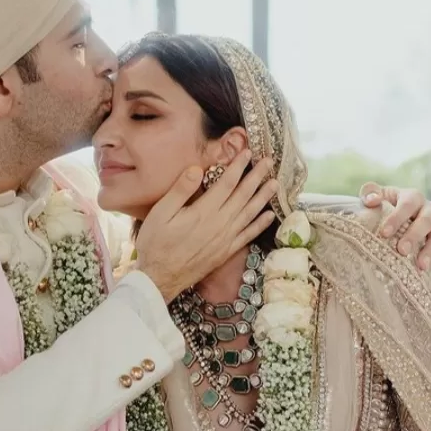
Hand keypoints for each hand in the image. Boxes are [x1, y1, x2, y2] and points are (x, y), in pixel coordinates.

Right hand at [136, 151, 277, 302]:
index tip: (247, 152)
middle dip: (257, 177)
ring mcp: (225, 239)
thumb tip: (197, 169)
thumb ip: (180, 190)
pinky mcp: (226, 252)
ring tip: (275, 183)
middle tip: (269, 162)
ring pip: (250, 213)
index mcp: (204, 212)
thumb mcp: (161, 213)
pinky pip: (248, 235)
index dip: (238, 166)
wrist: (159, 278)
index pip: (227, 184)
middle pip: (243, 196)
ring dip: (263, 197)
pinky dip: (260, 224)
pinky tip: (269, 215)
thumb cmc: (155, 244)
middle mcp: (220, 224)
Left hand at [361, 182, 430, 271]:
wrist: (397, 211)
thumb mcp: (376, 195)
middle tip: (402, 251)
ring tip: (421, 266)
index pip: (407, 205)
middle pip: (426, 221)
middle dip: (414, 236)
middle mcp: (428, 209)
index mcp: (412, 197)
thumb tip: (371, 200)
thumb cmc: (384, 204)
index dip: (396, 218)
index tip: (384, 233)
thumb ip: (370, 192)